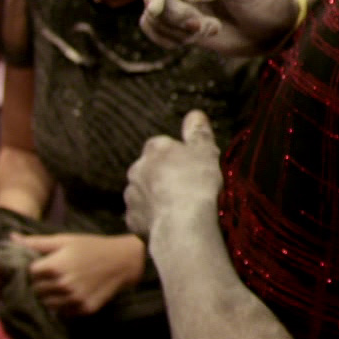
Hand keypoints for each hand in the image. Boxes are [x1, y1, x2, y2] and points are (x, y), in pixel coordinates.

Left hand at [18, 233, 146, 315]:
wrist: (123, 261)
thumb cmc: (91, 247)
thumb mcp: (65, 240)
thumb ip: (37, 242)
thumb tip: (10, 238)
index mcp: (54, 266)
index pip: (29, 274)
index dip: (35, 269)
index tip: (43, 265)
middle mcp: (62, 286)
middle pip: (36, 290)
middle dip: (41, 283)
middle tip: (53, 275)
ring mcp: (73, 300)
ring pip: (47, 303)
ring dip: (50, 296)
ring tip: (62, 285)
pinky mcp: (83, 310)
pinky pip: (63, 312)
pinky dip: (64, 305)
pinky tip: (72, 293)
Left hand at [125, 109, 222, 255]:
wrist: (182, 224)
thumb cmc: (197, 183)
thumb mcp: (206, 152)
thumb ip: (198, 133)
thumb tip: (195, 113)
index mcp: (155, 148)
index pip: (162, 145)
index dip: (177, 156)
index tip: (191, 167)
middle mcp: (137, 169)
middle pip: (150, 169)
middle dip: (163, 177)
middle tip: (186, 189)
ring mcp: (132, 196)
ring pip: (144, 193)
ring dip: (156, 198)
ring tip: (179, 210)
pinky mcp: (131, 220)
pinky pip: (142, 217)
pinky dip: (153, 219)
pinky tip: (170, 225)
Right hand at [138, 0, 301, 55]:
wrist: (276, 25)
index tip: (156, 8)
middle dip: (174, 14)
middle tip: (205, 26)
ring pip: (151, 13)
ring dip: (176, 29)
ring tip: (211, 29)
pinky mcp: (177, 19)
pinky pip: (154, 28)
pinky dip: (170, 38)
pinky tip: (198, 37)